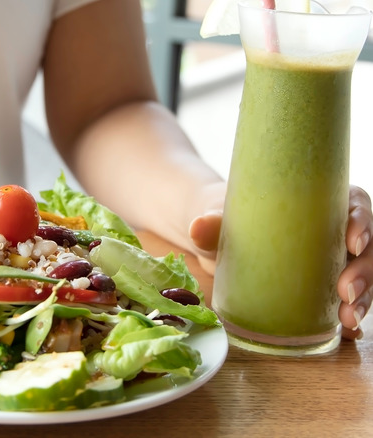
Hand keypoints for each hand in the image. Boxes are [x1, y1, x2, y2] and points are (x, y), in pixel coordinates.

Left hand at [189, 185, 372, 340]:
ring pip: (363, 277)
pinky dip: (352, 317)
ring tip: (348, 320)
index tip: (353, 241)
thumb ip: (211, 223)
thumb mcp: (220, 219)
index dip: (362, 221)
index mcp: (319, 200)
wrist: (218, 239)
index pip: (354, 203)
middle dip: (364, 271)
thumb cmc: (227, 219)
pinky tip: (349, 333)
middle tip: (346, 292)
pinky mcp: (323, 286)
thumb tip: (197, 227)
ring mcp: (332, 260)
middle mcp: (333, 229)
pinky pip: (347, 301)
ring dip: (364, 298)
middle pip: (366, 247)